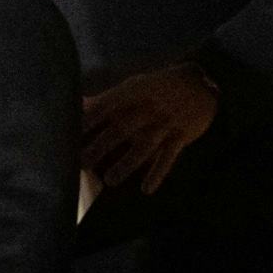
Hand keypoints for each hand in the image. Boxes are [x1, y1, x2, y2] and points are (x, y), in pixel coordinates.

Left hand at [82, 64, 218, 193]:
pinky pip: (169, 157)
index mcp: (133, 93)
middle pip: (122, 128)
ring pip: (144, 145)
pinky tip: (147, 189)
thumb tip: (78, 105)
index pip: (106, 106)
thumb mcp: (134, 86)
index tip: (71, 134)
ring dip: (127, 163)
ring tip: (110, 180)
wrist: (201, 83)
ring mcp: (166, 122)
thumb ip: (107, 99)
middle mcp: (148, 107)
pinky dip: (158, 173)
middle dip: (101, 146)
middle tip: (83, 164)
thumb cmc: (158, 87)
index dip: (89, 120)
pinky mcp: (181, 135)